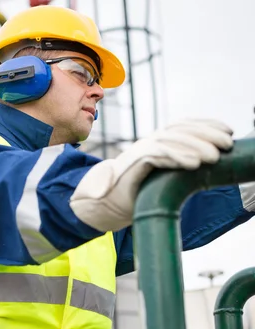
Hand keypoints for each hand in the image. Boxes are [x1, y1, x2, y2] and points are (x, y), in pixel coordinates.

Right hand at [70, 118, 232, 230]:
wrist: (101, 203)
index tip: (227, 130)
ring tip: (215, 157)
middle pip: (180, 130)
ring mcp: (138, 152)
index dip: (206, 124)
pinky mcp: (131, 165)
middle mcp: (147, 144)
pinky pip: (156, 156)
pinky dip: (175, 157)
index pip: (183, 126)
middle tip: (228, 144)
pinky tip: (194, 164)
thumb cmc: (132, 193)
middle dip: (206, 134)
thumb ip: (175, 166)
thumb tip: (203, 159)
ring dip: (195, 146)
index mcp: (155, 143)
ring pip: (170, 140)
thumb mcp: (159, 177)